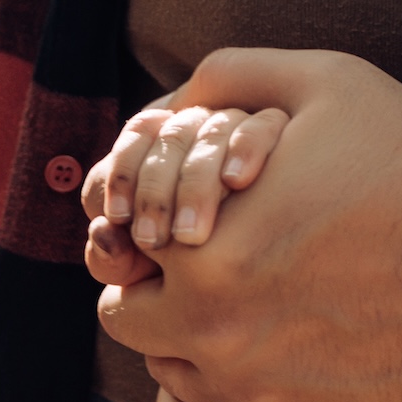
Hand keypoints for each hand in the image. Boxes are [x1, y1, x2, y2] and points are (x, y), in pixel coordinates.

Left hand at [83, 94, 289, 254]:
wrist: (298, 271)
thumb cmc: (203, 276)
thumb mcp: (153, 271)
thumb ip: (116, 257)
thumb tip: (102, 234)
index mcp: (168, 146)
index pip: (138, 136)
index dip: (121, 174)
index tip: (117, 219)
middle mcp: (207, 129)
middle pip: (173, 136)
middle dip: (154, 190)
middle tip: (152, 242)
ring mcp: (250, 131)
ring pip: (213, 129)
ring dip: (194, 182)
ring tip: (189, 236)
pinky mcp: (290, 137)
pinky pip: (264, 126)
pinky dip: (245, 147)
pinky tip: (236, 181)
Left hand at [87, 47, 401, 401]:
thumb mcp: (328, 83)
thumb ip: (228, 77)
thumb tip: (165, 103)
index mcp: (203, 244)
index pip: (125, 244)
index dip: (159, 227)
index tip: (199, 224)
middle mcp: (212, 329)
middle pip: (132, 314)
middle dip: (163, 287)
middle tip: (219, 270)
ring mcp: (251, 397)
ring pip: (167, 375)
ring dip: (189, 346)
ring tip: (251, 315)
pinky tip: (232, 381)